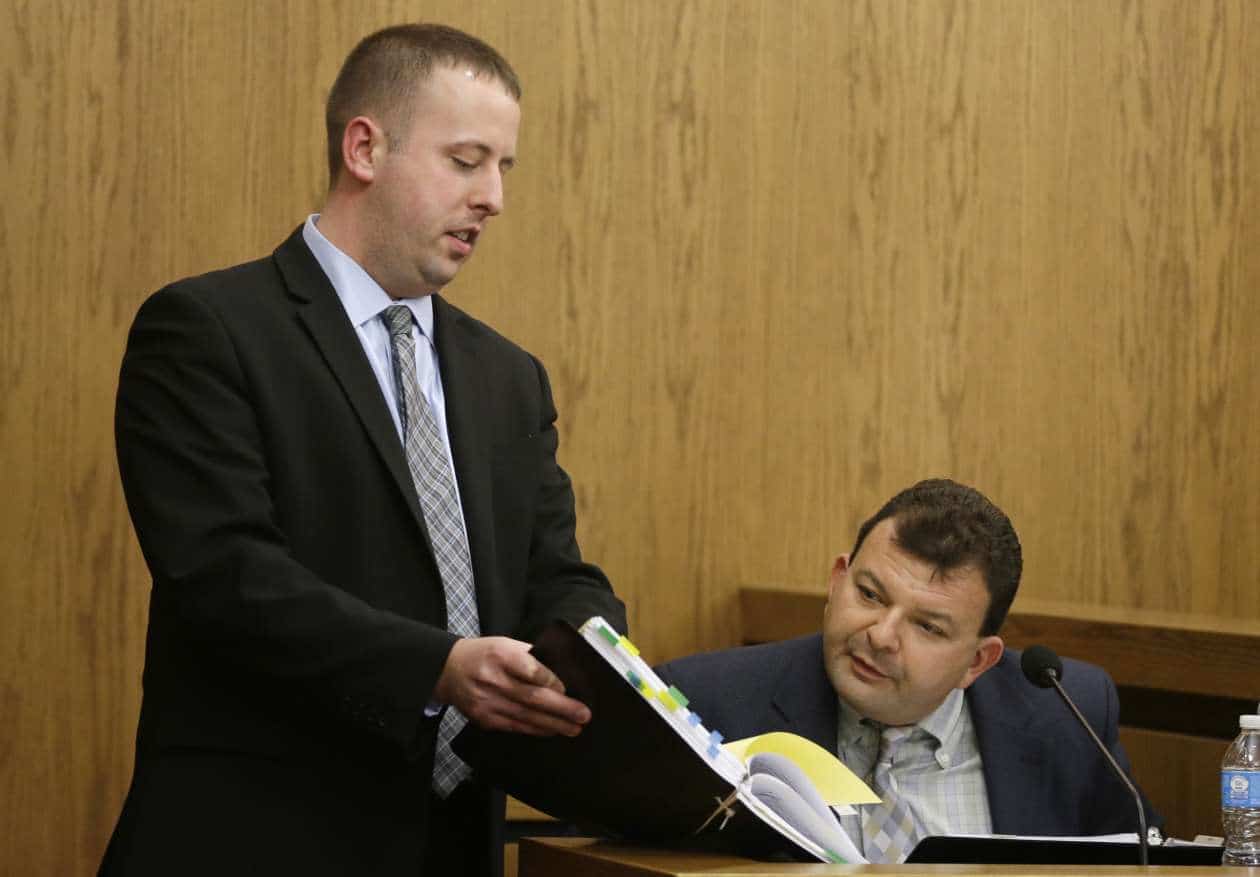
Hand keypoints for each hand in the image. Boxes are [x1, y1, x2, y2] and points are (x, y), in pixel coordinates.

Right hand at [434, 636, 590, 736]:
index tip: (568, 689)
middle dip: (561, 708)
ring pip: (526, 716)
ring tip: (574, 728)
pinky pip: (515, 726)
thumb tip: (562, 674)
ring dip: (553, 724)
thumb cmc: (485, 654)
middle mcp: (493, 679)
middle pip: (532, 697)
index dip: (551, 681)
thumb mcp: (506, 644)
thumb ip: (531, 657)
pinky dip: (535, 730)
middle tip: (583, 715)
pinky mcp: (484, 718)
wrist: (448, 670)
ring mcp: (487, 702)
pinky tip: (552, 731)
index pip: (530, 670)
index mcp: (500, 655)